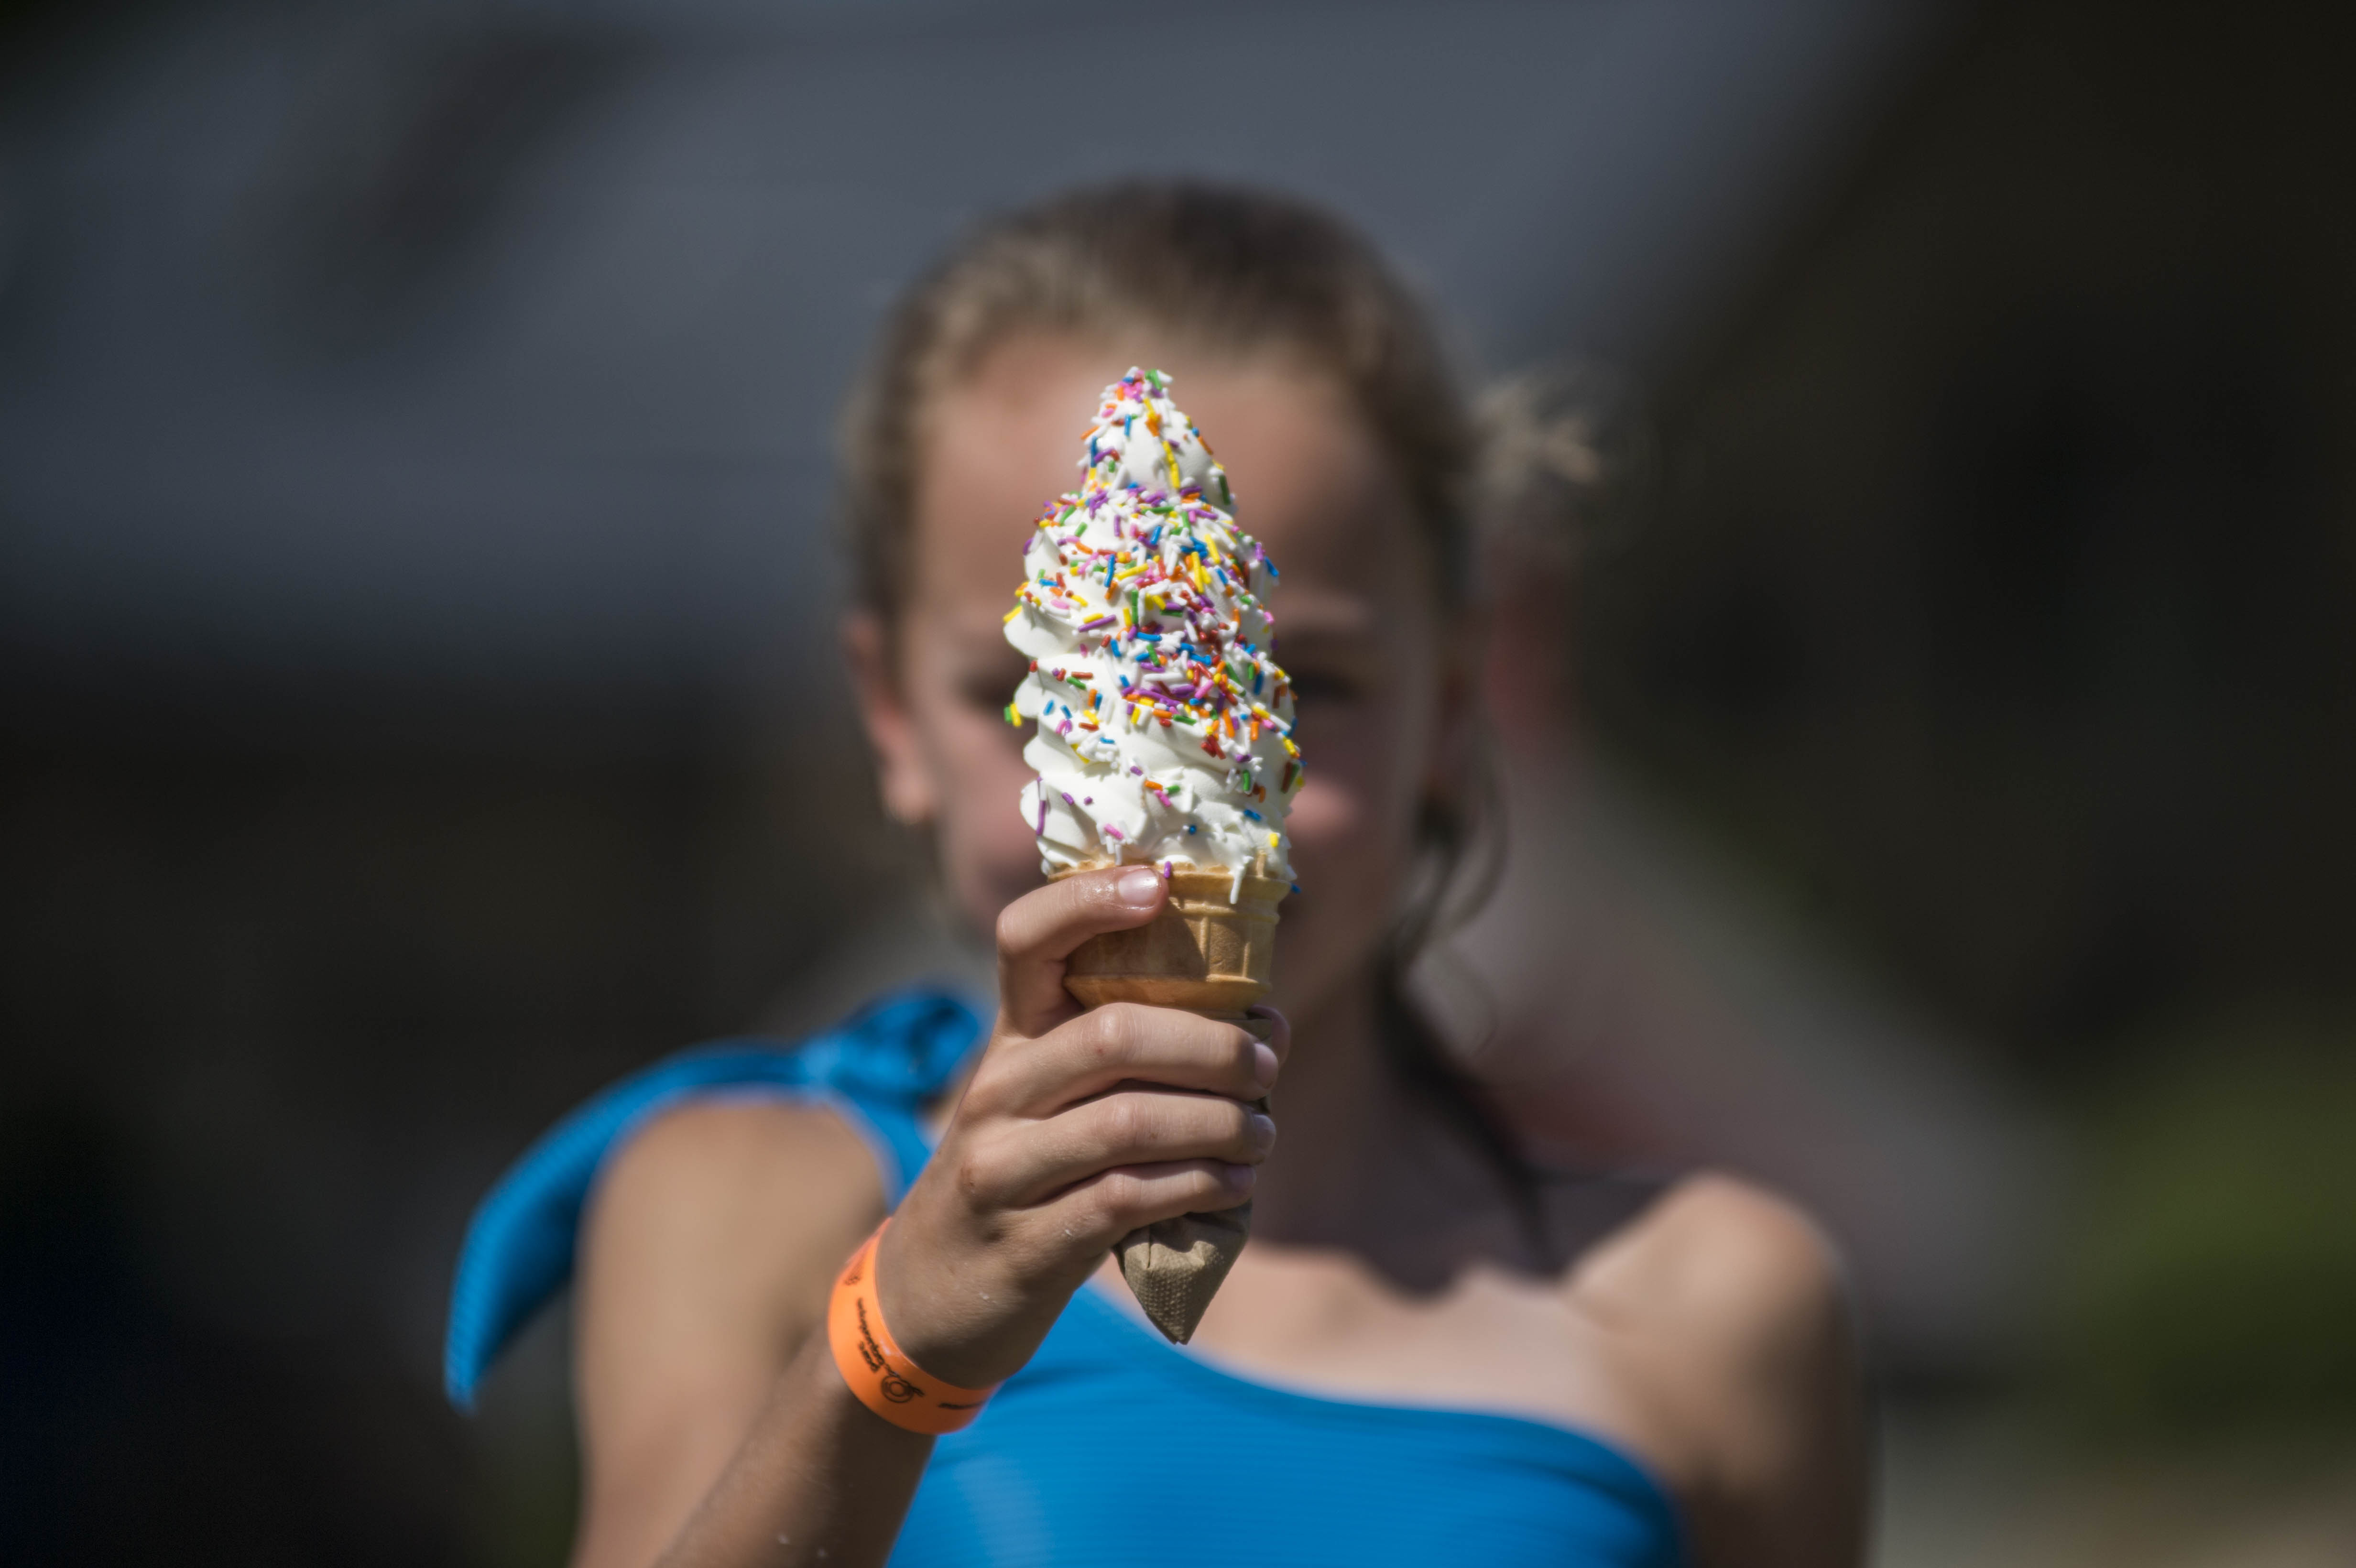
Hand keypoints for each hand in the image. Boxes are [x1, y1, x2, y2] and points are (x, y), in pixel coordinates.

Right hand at [872, 865, 1284, 1388]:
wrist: (931, 1295)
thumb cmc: (1027, 1174)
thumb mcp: (1053, 1100)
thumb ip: (1136, 1053)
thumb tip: (1269, 1026)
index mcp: (1010, 1037)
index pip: (1025, 939)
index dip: (1088, 901)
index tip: (1156, 887)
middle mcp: (996, 1089)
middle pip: (1112, 1035)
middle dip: (1211, 1046)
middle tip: (1265, 1067)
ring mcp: (1005, 1167)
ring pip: (1129, 1122)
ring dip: (1220, 1125)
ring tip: (1262, 1136)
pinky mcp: (1027, 1242)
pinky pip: (1128, 1199)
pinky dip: (1198, 1186)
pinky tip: (1234, 1186)